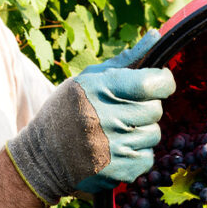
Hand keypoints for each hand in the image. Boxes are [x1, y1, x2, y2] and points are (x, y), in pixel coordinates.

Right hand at [6, 30, 175, 204]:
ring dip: (141, 132)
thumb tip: (156, 36)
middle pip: (156, 110)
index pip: (152, 84)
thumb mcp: (88, 79)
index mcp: (99, 89)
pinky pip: (148, 158)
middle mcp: (106, 118)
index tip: (158, 83)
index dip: (162, 82)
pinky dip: (137, 154)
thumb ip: (126, 60)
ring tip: (116, 132)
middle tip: (124, 111)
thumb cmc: (68, 110)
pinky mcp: (118, 171)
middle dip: (146, 108)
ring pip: (153, 135)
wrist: (44, 156)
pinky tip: (115, 150)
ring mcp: (113, 148)